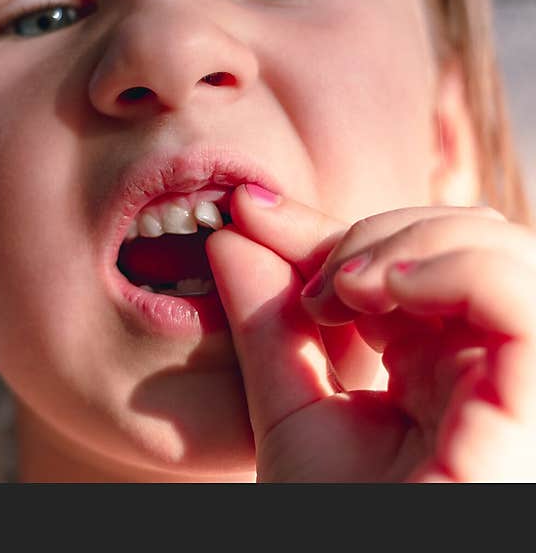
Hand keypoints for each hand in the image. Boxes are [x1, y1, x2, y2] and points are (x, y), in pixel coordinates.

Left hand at [205, 184, 535, 480]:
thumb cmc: (331, 523)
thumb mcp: (285, 409)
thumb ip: (265, 322)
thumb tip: (229, 234)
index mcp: (434, 366)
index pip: (399, 259)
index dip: (326, 227)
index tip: (248, 213)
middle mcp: (484, 366)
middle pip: (460, 238)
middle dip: (374, 230)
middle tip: (309, 281)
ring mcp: (515, 379)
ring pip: (500, 248)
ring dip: (409, 242)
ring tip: (341, 287)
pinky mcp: (532, 400)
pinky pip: (519, 299)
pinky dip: (449, 268)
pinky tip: (376, 291)